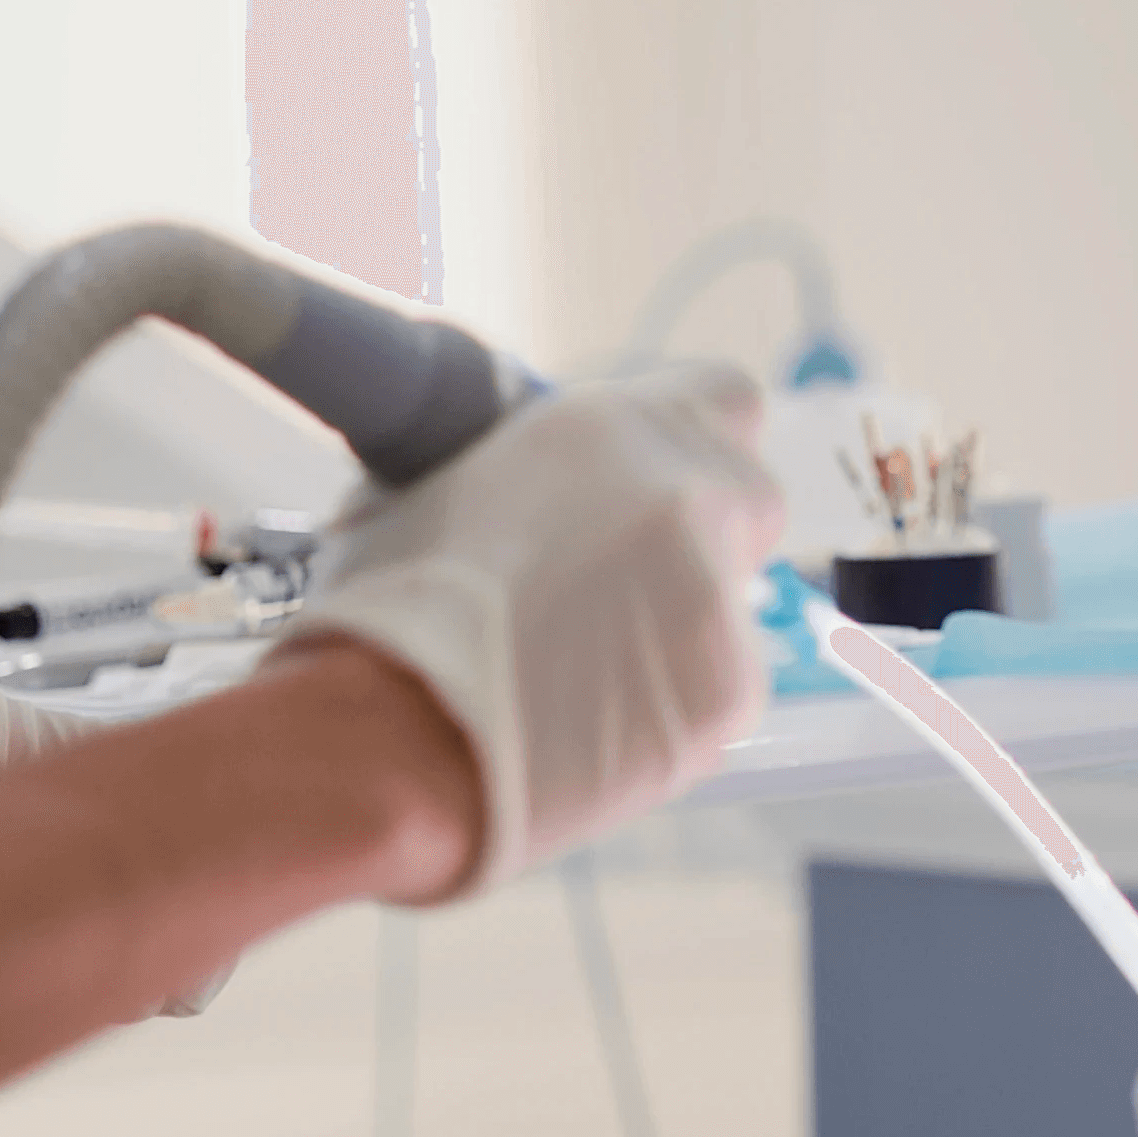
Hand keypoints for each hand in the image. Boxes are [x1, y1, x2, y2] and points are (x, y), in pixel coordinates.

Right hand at [288, 362, 786, 897]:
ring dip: (679, 633)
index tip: (671, 483)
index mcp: (611, 428)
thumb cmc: (388, 614)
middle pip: (752, 501)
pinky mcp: (730, 691)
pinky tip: (590, 726)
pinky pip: (719, 690)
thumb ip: (546, 472)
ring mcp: (716, 595)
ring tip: (576, 677)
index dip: (701, 445)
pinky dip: (671, 709)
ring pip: (732, 607)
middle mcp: (684, 496)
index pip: (729, 400)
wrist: (385, 737)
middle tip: (628, 589)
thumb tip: (557, 483)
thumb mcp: (452, 484)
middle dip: (706, 539)